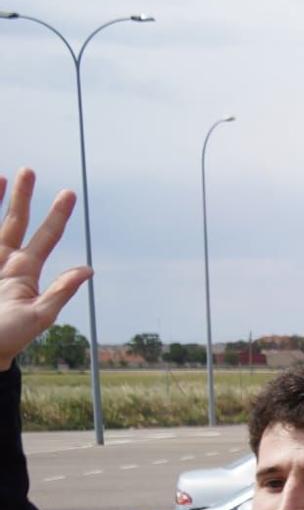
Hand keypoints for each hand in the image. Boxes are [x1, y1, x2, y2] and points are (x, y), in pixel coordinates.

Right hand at [0, 170, 93, 369]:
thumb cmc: (9, 339)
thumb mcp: (39, 317)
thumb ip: (60, 292)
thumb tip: (88, 269)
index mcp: (25, 272)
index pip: (45, 237)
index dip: (57, 216)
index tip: (68, 193)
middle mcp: (5, 262)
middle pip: (15, 222)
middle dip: (22, 197)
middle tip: (29, 170)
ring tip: (2, 174)